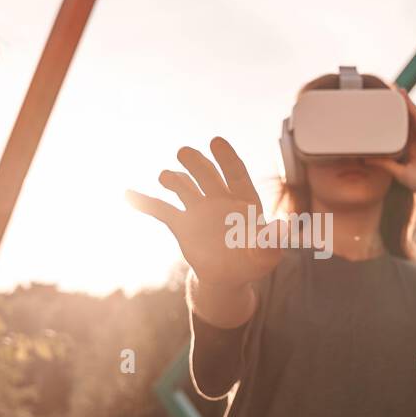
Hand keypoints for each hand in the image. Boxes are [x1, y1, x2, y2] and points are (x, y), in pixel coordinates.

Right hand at [126, 137, 282, 288]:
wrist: (228, 275)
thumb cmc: (252, 260)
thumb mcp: (266, 254)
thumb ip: (272, 240)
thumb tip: (285, 228)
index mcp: (243, 200)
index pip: (236, 174)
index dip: (226, 158)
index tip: (216, 141)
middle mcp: (219, 199)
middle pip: (207, 176)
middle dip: (196, 164)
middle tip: (184, 152)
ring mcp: (198, 210)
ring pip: (184, 188)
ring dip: (174, 180)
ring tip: (165, 176)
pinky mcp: (182, 224)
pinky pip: (162, 210)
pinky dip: (146, 202)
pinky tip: (130, 194)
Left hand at [367, 86, 415, 213]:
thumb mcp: (398, 172)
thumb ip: (384, 164)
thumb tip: (366, 159)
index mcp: (411, 148)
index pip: (399, 130)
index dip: (391, 119)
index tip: (381, 110)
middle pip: (407, 120)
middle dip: (398, 107)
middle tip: (387, 94)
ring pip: (414, 117)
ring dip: (406, 103)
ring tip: (396, 91)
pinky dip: (413, 110)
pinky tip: (406, 101)